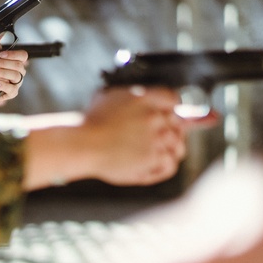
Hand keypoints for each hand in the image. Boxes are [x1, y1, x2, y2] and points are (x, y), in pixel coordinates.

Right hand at [80, 87, 194, 185]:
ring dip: (170, 150)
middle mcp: (156, 117)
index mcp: (146, 98)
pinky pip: (169, 166)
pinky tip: (152, 166)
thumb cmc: (90, 123)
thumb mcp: (107, 96)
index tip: (169, 115)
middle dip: (170, 130)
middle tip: (156, 137)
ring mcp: (157, 140)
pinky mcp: (153, 160)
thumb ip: (130, 94)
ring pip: (178, 147)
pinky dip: (163, 167)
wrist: (84, 145)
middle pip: (179, 124)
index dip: (171, 108)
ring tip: (155, 153)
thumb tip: (140, 96)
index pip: (173, 99)